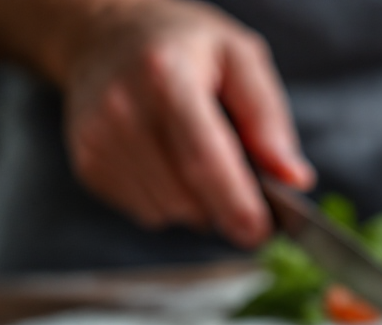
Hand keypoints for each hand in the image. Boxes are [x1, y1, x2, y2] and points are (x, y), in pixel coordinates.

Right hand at [62, 0, 312, 246]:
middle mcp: (123, 109)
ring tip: (197, 163)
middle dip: (223, 207)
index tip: (261, 233)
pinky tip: (167, 164)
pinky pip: (144, 211)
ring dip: (195, 206)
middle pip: (186, 197)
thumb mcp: (240, 57)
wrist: (103, 35)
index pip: (204, 160)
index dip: (237, 205)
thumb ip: (268, 119)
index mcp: (167, 75)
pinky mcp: (87, 164)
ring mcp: (98, 140)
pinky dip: (168, 202)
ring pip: (166, 213)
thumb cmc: (182, 44)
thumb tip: (294, 178)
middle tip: (241, 189)